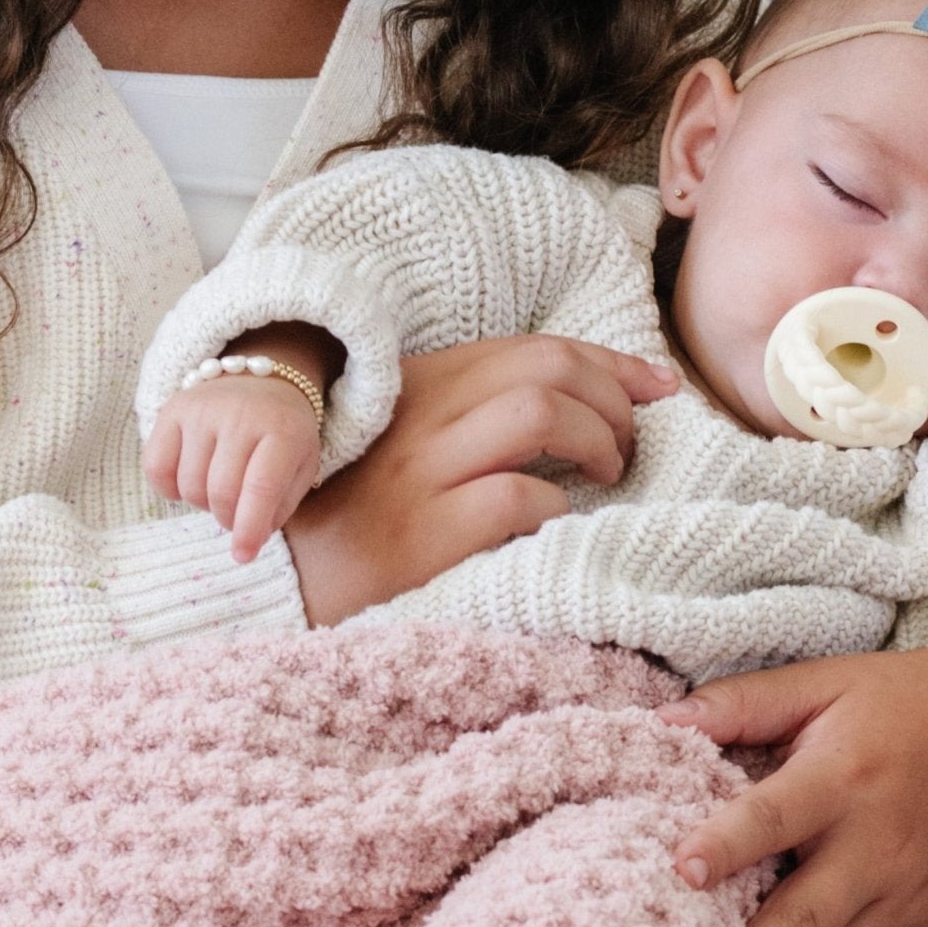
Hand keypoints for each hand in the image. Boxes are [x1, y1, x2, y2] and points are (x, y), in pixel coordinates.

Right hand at [142, 374, 321, 563]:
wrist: (261, 378)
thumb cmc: (282, 433)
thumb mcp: (300, 464)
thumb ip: (280, 505)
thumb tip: (250, 540)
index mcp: (282, 430)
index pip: (260, 487)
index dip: (249, 528)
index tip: (243, 556)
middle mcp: (240, 415)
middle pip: (220, 492)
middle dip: (227, 518)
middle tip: (236, 515)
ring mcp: (202, 409)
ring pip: (189, 485)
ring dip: (202, 503)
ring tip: (218, 489)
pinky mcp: (172, 410)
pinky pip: (156, 468)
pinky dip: (169, 489)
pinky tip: (188, 479)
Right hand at [283, 334, 678, 625]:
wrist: (269, 579)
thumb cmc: (345, 513)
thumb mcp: (397, 443)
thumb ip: (462, 415)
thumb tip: (567, 405)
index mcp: (418, 384)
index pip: (532, 347)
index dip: (609, 361)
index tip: (658, 385)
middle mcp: (420, 416)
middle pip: (546, 367)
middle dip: (613, 396)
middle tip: (629, 443)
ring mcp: (420, 472)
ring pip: (537, 413)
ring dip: (595, 440)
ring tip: (606, 475)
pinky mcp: (421, 535)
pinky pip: (516, 497)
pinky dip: (555, 506)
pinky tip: (555, 524)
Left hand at [655, 633, 927, 926]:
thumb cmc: (901, 702)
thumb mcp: (822, 682)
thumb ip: (742, 703)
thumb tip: (665, 718)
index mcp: (843, 775)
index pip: (773, 816)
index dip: (725, 844)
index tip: (680, 871)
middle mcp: (876, 842)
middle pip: (805, 916)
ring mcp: (905, 889)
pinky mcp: (923, 917)